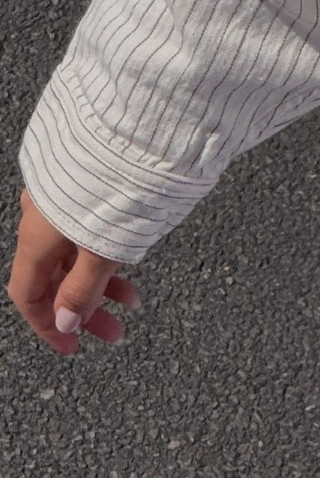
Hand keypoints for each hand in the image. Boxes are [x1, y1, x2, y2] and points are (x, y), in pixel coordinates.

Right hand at [6, 186, 141, 354]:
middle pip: (54, 278)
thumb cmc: (115, 185)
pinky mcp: (84, 188)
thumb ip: (82, 288)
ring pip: (74, 255)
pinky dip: (104, 255)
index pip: (27, 294)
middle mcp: (42, 219)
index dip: (47, 326)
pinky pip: (85, 232)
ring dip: (101, 284)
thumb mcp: (102, 249)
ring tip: (134, 302)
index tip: (71, 349)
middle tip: (116, 333)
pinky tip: (128, 264)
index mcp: (37, 237)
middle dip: (84, 309)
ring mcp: (62, 201)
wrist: (131, 128)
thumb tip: (65, 322)